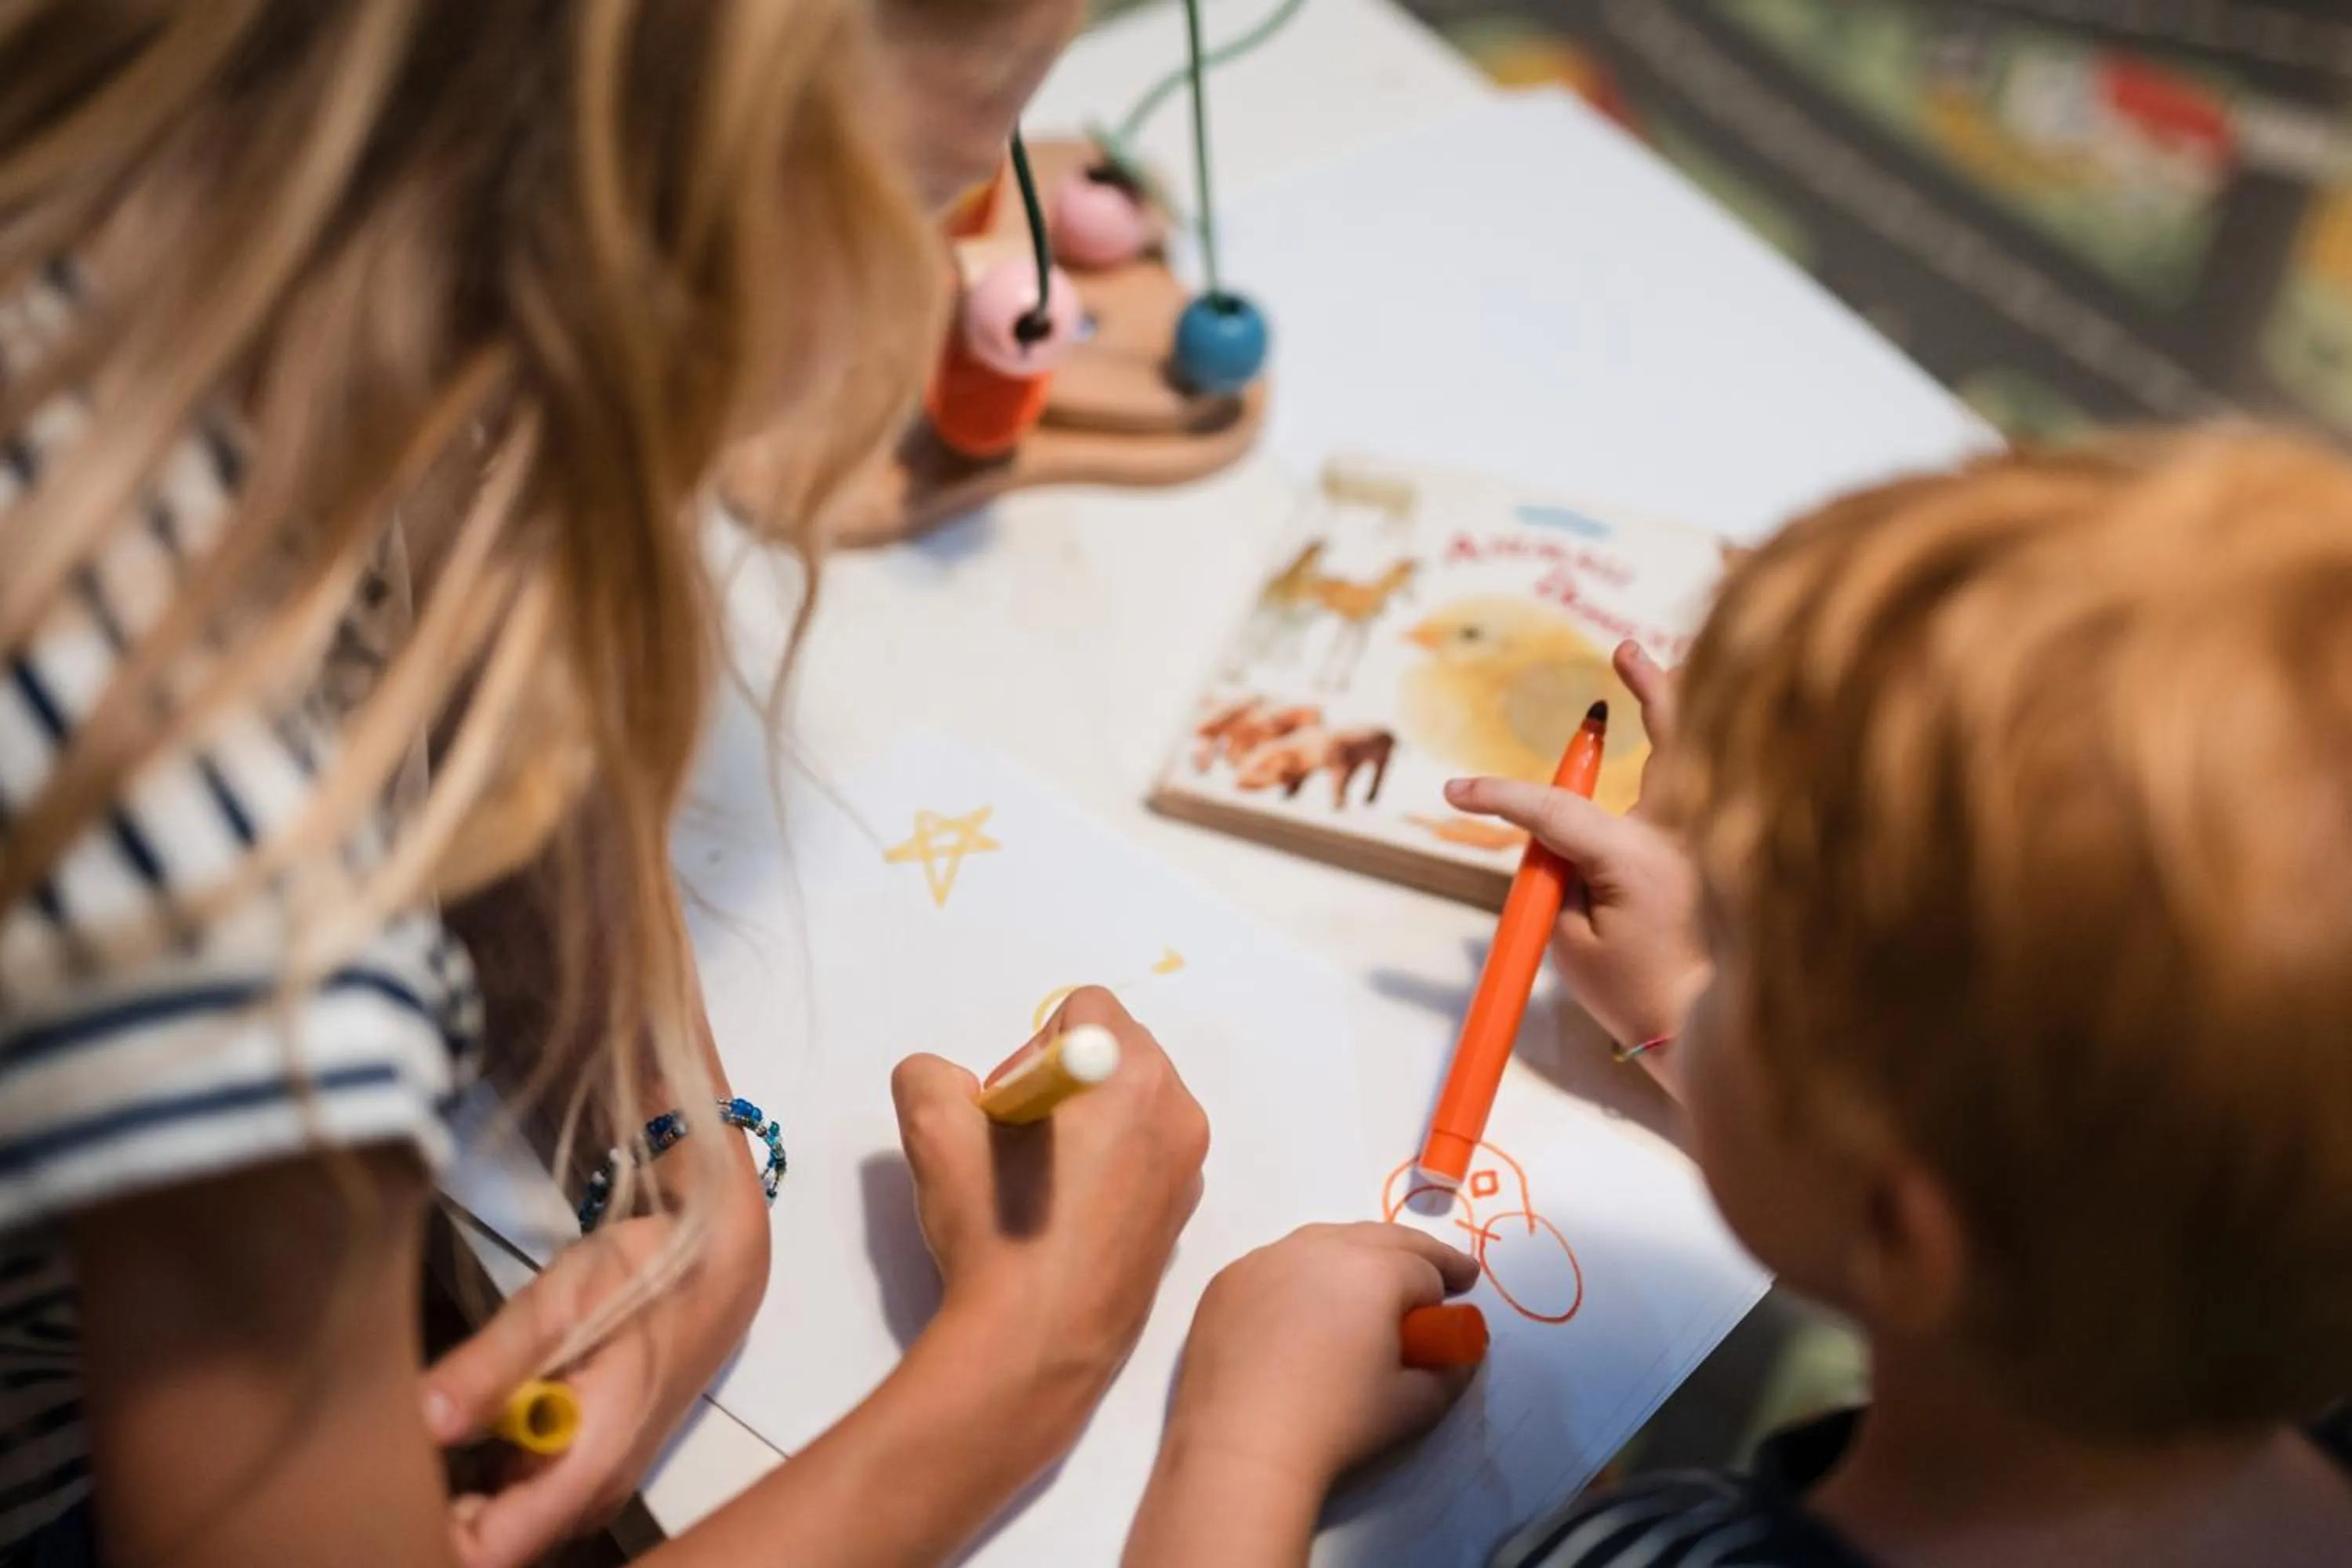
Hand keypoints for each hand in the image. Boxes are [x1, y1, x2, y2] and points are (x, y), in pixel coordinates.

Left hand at [423, 1156, 768, 1567]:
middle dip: (430, 1501)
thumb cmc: (645, 1276)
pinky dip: (478, 1462)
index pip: (485, 1553)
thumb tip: (416, 1423)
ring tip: (415, 1422)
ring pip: (497, 1515)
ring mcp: (586, 1479)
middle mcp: (586, 1493)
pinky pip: (516, 1486)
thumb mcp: (560, 1306)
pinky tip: (460, 1412)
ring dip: (452, 1481)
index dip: (425, 1531)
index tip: (379, 1483)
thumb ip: (488, 1369)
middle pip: (486, 1540)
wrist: (714, 1259)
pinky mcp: (582, 1458)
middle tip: (386, 1441)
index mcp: (584, 1468)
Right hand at [891, 986, 1209, 1421]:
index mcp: (1132, 1073)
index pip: (1084, 1009)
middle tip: (1018, 1146)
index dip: (1030, 1050)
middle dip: (1060, 1083)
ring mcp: (1188, 1167)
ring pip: (1129, 1105)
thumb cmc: (995, 1229)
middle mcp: (1178, 1110)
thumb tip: (954, 1082)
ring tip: (1038, 1186)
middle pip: (1115, 1052)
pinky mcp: (1182, 1213)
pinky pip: (1142, 1156)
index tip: (1007, 1109)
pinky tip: (1063, 1219)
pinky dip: (1105, 1167)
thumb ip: (930, 1073)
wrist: (1035, 1343)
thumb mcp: (933, 1128)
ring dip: (1082, 1125)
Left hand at [1125, 1225, 1478, 1566]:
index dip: (1447, 1281)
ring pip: (1326, 1241)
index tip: (1463, 1287)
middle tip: (1436, 1271)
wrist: (1241, 1445)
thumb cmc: (1338, 1423)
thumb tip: (1461, 1353)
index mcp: (1374, 1270)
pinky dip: (1304, 1274)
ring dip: (1357, 1253)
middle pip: (1380, 1238)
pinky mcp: (1229, 1280)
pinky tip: (1306, 1305)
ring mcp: (1267, 1259)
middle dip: (1414, 1253)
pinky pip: (1279, 1263)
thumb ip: (1450, 1372)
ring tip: (1372, 1280)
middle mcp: (1319, 1247)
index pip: (1424, 1267)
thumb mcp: (1416, 1405)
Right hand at [1444, 641, 1708, 1081]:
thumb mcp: (1571, 941)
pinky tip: (1674, 746)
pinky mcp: (1723, 858)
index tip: (1456, 790)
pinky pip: (1701, 796)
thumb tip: (1563, 833)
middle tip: (1627, 649)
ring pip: (1696, 760)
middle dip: (1650, 686)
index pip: (1555, 810)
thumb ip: (1559, 875)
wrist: (1718, 1037)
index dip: (1499, 796)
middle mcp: (1686, 836)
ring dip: (1672, 716)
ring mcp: (1712, 843)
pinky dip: (1687, 766)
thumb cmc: (1637, 994)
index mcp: (1638, 857)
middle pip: (1676, 738)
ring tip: (1646, 671)